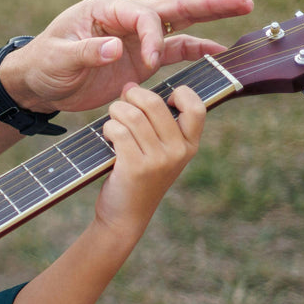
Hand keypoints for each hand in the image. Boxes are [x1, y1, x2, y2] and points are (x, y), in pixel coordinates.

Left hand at [2, 0, 252, 113]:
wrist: (35, 84)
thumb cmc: (41, 66)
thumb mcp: (58, 59)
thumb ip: (87, 53)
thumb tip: (116, 49)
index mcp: (105, 8)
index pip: (143, 14)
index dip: (153, 38)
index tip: (149, 64)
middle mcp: (124, 16)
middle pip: (173, 6)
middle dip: (208, 3)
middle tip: (242, 0)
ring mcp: (135, 36)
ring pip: (179, 25)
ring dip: (209, 21)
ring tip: (243, 11)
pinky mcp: (139, 57)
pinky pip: (173, 50)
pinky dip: (195, 50)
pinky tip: (218, 53)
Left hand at [93, 82, 204, 240]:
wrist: (125, 217)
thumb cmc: (138, 178)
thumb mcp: (158, 152)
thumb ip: (152, 121)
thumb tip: (131, 86)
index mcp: (189, 145)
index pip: (196, 107)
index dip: (179, 93)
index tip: (161, 98)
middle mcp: (178, 152)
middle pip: (154, 103)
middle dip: (132, 96)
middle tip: (122, 103)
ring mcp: (158, 160)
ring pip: (132, 115)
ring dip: (115, 112)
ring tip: (112, 120)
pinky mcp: (135, 167)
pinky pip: (119, 131)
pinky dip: (108, 128)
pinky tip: (107, 135)